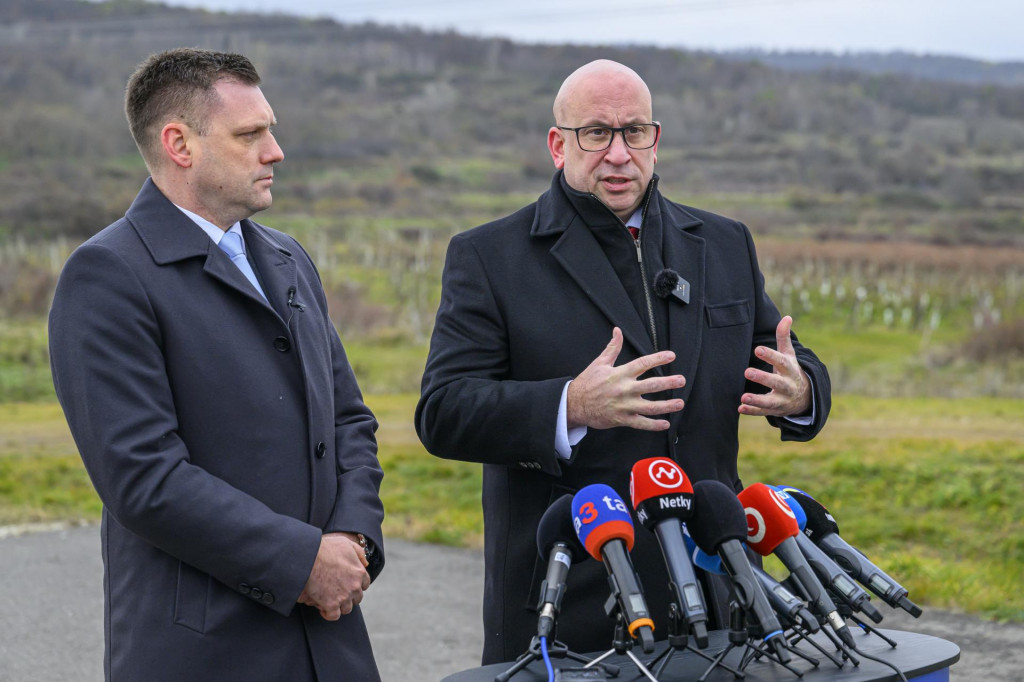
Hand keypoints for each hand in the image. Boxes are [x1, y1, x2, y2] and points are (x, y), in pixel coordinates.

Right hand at [297, 532, 370, 620]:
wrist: (309, 557)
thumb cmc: (326, 548)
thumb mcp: (346, 544)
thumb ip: (359, 552)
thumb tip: (366, 563)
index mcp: (360, 572)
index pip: (365, 584)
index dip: (356, 585)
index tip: (348, 584)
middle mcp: (354, 586)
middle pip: (357, 598)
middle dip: (349, 596)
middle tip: (337, 593)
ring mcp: (344, 597)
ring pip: (346, 608)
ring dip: (339, 606)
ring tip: (329, 601)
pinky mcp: (331, 605)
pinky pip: (334, 615)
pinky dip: (328, 614)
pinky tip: (322, 608)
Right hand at [566, 327, 685, 430]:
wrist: (573, 404)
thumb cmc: (587, 383)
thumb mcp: (599, 363)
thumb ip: (612, 347)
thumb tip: (617, 330)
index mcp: (620, 373)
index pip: (643, 363)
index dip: (658, 359)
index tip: (671, 356)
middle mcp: (624, 389)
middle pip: (651, 385)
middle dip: (669, 382)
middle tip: (682, 380)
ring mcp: (624, 405)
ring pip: (650, 406)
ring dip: (667, 405)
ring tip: (680, 403)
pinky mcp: (622, 419)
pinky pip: (641, 423)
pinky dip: (654, 425)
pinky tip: (665, 423)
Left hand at [739, 316, 811, 417]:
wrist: (805, 398)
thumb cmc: (790, 370)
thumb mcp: (789, 355)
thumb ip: (784, 337)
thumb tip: (787, 317)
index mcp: (790, 370)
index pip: (781, 361)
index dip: (770, 355)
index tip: (757, 349)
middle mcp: (788, 385)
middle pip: (777, 382)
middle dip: (763, 378)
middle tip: (747, 372)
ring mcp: (782, 400)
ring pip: (770, 402)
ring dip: (757, 400)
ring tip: (743, 397)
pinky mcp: (774, 411)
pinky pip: (763, 412)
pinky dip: (753, 411)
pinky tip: (740, 408)